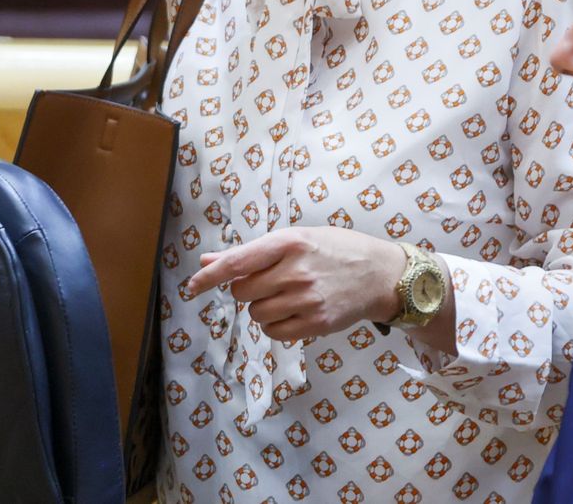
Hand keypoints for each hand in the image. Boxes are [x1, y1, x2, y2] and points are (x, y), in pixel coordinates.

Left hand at [186, 227, 406, 342]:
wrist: (380, 274)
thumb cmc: (335, 251)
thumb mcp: (296, 239)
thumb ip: (251, 252)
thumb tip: (208, 262)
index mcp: (290, 242)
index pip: (238, 262)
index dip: (210, 277)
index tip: (193, 286)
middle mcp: (297, 271)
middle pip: (244, 291)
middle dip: (249, 289)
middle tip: (272, 281)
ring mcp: (307, 299)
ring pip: (257, 314)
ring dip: (263, 308)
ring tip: (287, 295)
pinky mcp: (316, 323)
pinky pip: (274, 332)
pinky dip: (276, 325)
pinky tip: (295, 311)